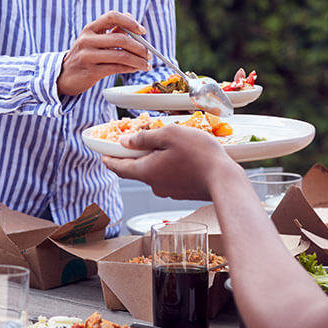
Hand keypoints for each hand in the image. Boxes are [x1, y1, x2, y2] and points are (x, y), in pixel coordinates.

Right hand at [56, 11, 150, 96]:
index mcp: (90, 28)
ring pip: (121, 55)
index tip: (142, 32)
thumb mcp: (94, 39)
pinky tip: (136, 69)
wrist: (65, 75)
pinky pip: (116, 68)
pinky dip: (130, 69)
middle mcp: (87, 40)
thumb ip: (112, 29)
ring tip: (146, 65)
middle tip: (149, 54)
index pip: (112, 16)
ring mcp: (88, 55)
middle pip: (121, 39)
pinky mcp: (91, 71)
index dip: (130, 22)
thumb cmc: (85, 55)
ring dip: (138, 61)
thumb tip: (130, 17)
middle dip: (140, 47)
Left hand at [101, 125, 238, 201]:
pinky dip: (166, 166)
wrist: (224, 180)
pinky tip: (178, 156)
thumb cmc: (198, 154)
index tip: (103, 155)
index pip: (118, 167)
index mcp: (145, 171)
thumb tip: (125, 142)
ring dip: (153, 159)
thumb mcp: (169, 135)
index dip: (109, 159)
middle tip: (132, 143)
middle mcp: (153, 184)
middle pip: (136, 169)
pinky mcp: (182, 192)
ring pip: (153, 172)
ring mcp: (168, 190)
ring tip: (161, 144)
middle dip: (132, 156)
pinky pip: (168, 176)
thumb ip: (145, 137)